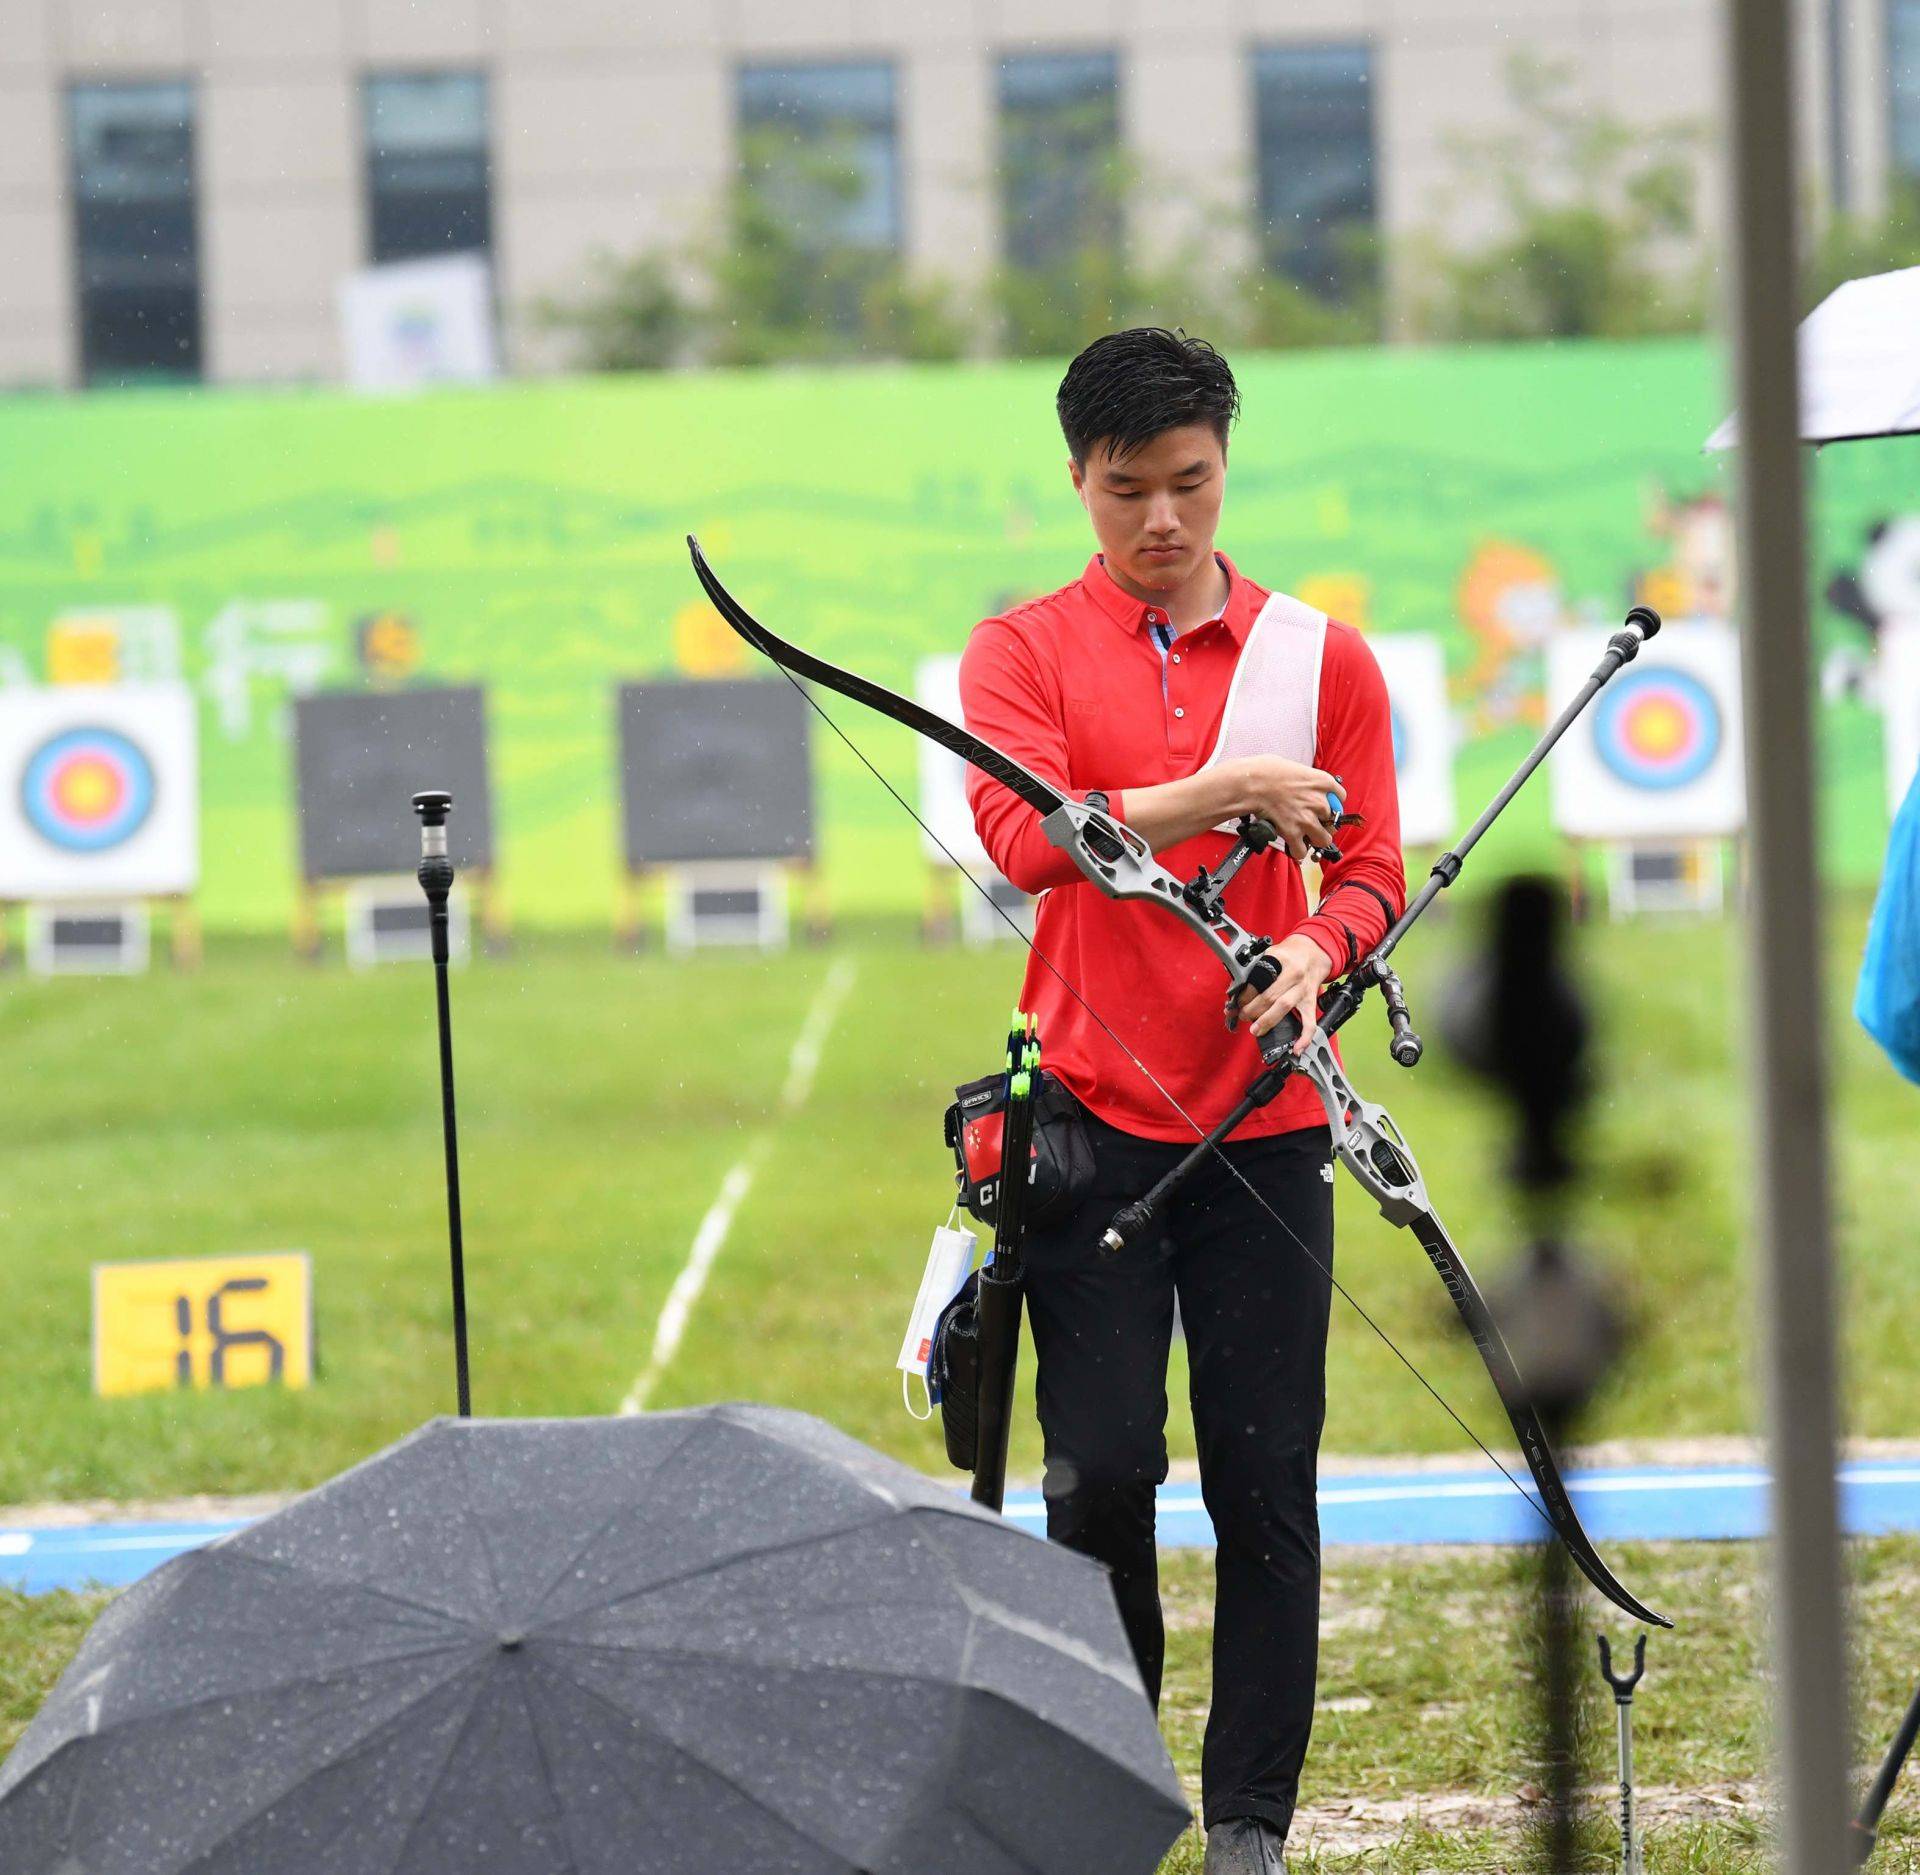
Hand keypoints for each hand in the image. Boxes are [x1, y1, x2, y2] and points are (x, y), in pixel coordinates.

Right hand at [1230, 757, 1344, 861]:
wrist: (1251, 783)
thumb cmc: (1267, 771)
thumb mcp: (1295, 768)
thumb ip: (1306, 781)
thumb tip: (1303, 787)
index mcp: (1322, 782)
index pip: (1341, 797)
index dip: (1333, 803)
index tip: (1325, 807)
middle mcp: (1319, 801)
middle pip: (1333, 821)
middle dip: (1323, 824)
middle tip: (1312, 823)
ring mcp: (1307, 819)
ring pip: (1324, 840)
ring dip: (1315, 840)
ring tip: (1306, 837)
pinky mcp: (1292, 832)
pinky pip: (1302, 851)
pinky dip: (1297, 851)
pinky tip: (1293, 845)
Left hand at [1230, 933, 1333, 1054]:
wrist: (1314, 952)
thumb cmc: (1288, 955)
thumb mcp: (1270, 953)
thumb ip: (1255, 968)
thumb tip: (1235, 988)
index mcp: (1280, 959)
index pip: (1258, 979)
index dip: (1244, 994)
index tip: (1235, 1002)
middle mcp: (1294, 974)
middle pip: (1269, 995)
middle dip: (1251, 1009)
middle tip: (1241, 1015)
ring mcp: (1303, 990)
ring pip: (1284, 1007)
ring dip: (1266, 1020)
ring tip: (1255, 1029)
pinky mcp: (1311, 1002)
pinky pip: (1310, 1022)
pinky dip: (1304, 1037)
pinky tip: (1296, 1048)